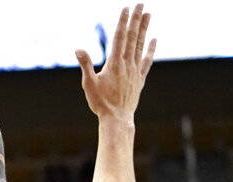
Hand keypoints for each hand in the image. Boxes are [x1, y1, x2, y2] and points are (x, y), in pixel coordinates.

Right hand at [76, 4, 155, 121]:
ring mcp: (135, 70)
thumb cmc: (101, 103)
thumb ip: (85, 65)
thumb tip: (78, 49)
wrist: (117, 118)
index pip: (120, 37)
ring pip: (141, 45)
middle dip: (136, 19)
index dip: (123, 22)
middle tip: (141, 4)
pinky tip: (154, 40)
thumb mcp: (88, 84)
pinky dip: (150, 49)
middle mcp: (127, 64)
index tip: (126, 8)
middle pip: (133, 37)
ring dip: (144, 29)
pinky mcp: (139, 78)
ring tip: (148, 14)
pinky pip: (147, 61)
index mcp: (114, 63)